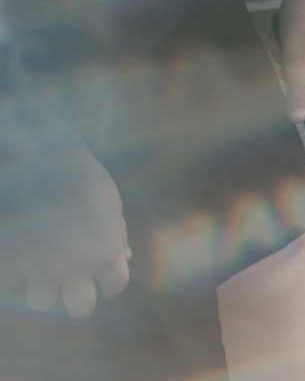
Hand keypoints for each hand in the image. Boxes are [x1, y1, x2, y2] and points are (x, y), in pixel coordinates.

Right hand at [0, 144, 129, 315]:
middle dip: (76, 298)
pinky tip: (19, 260)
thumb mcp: (109, 205)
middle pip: (80, 309)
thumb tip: (125, 257)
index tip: (102, 274)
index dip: (109, 282)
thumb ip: (116, 234)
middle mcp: (77, 268)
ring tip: (40, 266)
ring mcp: (42, 270)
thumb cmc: (83, 181)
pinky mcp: (14, 265)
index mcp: (107, 254)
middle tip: (69, 280)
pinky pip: (11, 286)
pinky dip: (14, 277)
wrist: (48, 163)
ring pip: (42, 302)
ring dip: (41, 288)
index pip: (116, 286)